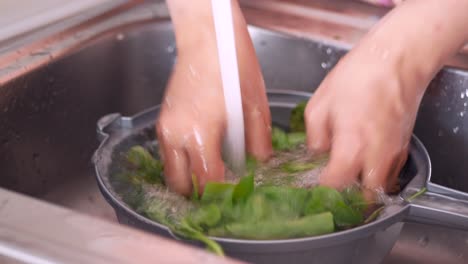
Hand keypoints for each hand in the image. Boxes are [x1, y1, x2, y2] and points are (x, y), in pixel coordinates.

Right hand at [157, 1, 271, 195]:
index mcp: (200, 133)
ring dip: (188, 177)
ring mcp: (165, 127)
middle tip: (218, 190)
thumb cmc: (232, 66)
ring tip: (211, 173)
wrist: (207, 39)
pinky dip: (182, 161)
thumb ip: (258, 141)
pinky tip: (201, 153)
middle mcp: (176, 134)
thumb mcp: (254, 106)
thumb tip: (260, 163)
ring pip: (170, 170)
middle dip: (198, 192)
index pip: (207, 180)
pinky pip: (168, 153)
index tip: (233, 195)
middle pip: (180, 183)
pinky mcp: (163, 120)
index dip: (220, 192)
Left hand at [305, 46, 419, 193]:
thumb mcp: (319, 105)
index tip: (310, 185)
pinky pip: (389, 174)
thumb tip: (316, 154)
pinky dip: (374, 175)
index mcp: (352, 148)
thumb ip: (314, 139)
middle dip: (345, 196)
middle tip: (329, 185)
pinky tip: (361, 160)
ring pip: (378, 189)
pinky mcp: (404, 148)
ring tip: (345, 173)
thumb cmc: (358, 77)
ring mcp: (394, 155)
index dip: (319, 190)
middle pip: (362, 198)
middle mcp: (377, 158)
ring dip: (361, 187)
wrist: (396, 59)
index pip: (333, 187)